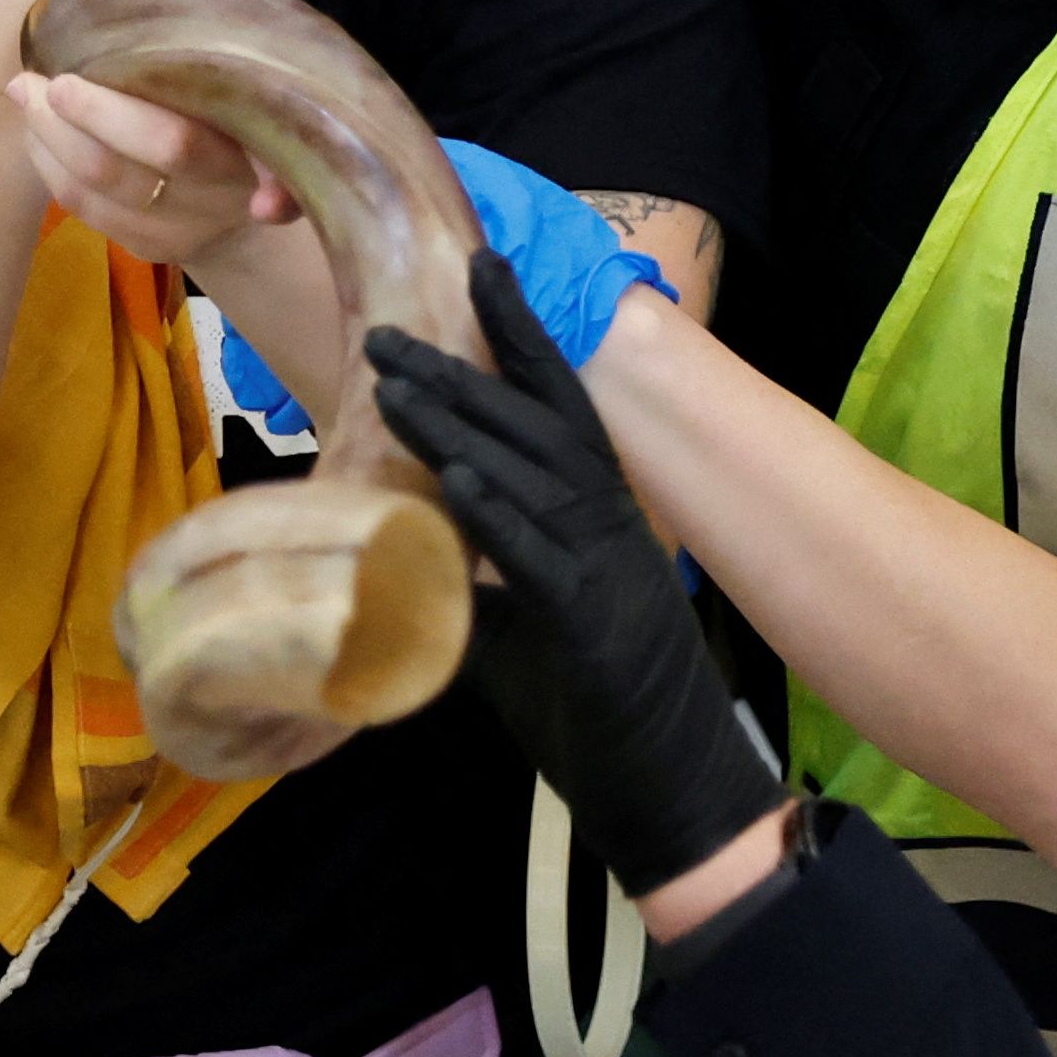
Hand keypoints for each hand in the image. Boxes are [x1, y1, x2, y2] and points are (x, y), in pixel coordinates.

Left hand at [8, 0, 299, 267]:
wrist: (241, 156)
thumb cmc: (229, 60)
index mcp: (269, 120)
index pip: (258, 141)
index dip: (213, 136)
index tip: (184, 125)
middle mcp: (237, 180)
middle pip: (166, 149)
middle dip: (98, 113)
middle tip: (48, 79)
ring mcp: (194, 222)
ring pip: (113, 184)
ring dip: (56, 135)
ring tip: (22, 88)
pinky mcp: (155, 244)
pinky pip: (90, 208)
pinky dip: (51, 165)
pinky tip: (36, 127)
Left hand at [369, 252, 776, 895]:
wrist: (674, 793)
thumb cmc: (598, 708)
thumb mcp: (525, 626)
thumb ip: (479, 576)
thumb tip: (404, 547)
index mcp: (601, 514)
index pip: (558, 402)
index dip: (520, 331)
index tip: (478, 263)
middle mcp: (611, 523)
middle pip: (535, 421)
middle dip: (461, 368)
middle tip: (383, 336)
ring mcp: (608, 571)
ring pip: (533, 476)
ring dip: (462, 427)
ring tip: (394, 386)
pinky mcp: (596, 627)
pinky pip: (541, 559)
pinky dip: (498, 517)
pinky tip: (456, 482)